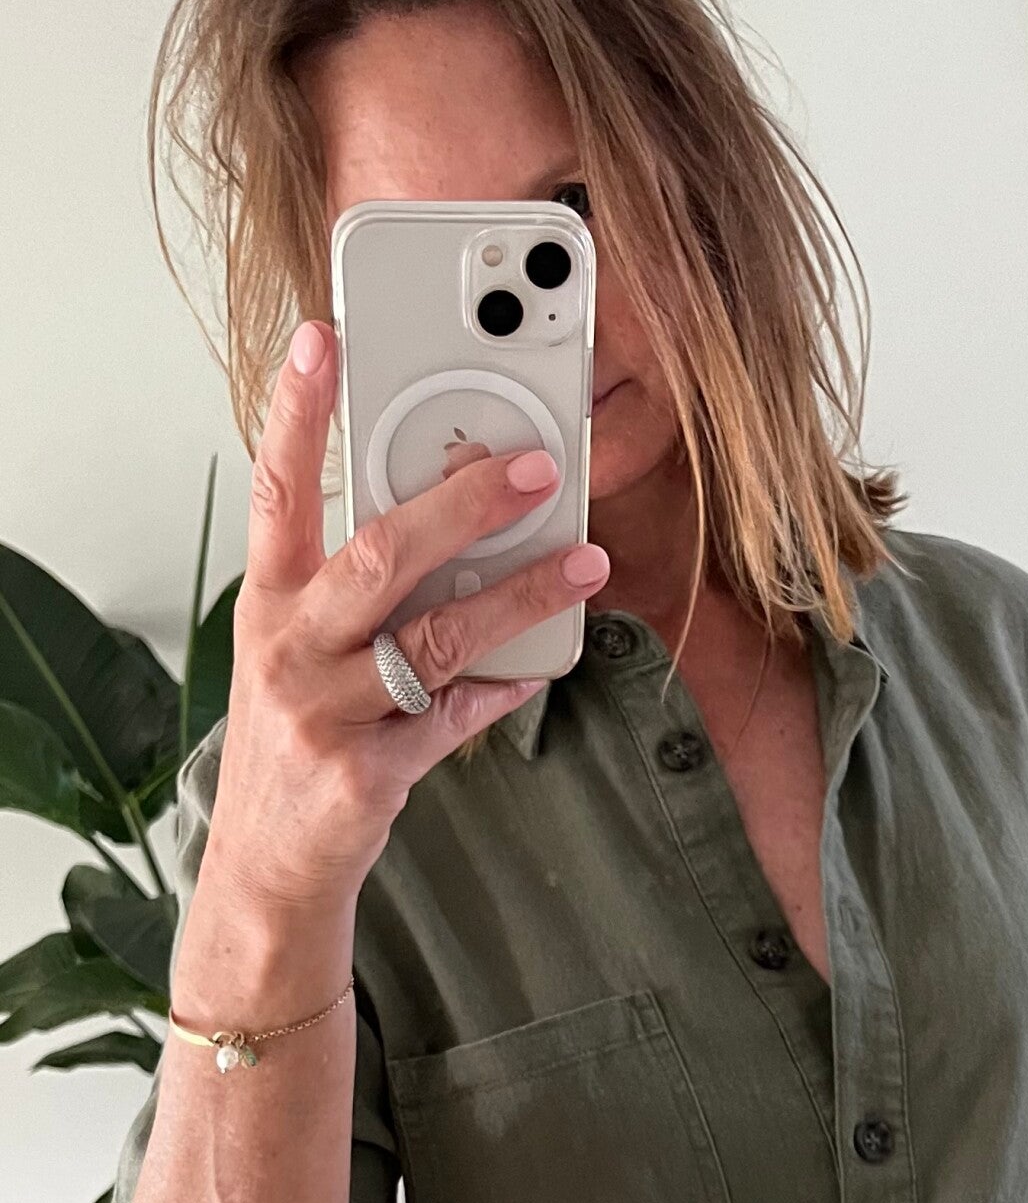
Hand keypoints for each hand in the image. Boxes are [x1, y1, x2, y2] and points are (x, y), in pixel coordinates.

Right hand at [204, 319, 608, 914]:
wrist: (269, 865)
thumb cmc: (298, 738)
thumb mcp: (301, 651)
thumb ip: (354, 590)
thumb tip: (452, 521)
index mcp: (269, 602)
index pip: (276, 488)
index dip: (296, 411)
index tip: (322, 337)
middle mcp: (288, 649)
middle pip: (379, 555)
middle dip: (463, 504)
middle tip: (534, 466)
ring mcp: (324, 713)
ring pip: (434, 638)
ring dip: (519, 596)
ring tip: (584, 564)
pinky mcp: (365, 775)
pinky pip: (454, 719)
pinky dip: (504, 689)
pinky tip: (544, 663)